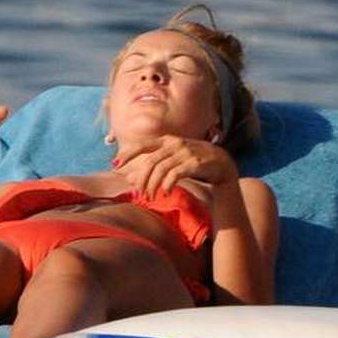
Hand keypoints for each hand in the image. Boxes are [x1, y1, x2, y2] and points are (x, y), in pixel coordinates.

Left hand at [113, 135, 237, 198]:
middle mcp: (174, 144)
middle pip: (149, 162)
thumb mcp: (172, 161)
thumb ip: (153, 167)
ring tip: (150, 197)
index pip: (142, 145)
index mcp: (166, 141)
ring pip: (160, 170)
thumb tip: (130, 178)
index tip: (115, 165)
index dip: (127, 154)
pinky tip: (164, 193)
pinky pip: (174, 175)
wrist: (222, 163)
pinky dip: (166, 185)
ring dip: (152, 185)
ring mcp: (184, 152)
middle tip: (139, 193)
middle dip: (141, 179)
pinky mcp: (193, 163)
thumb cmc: (194, 162)